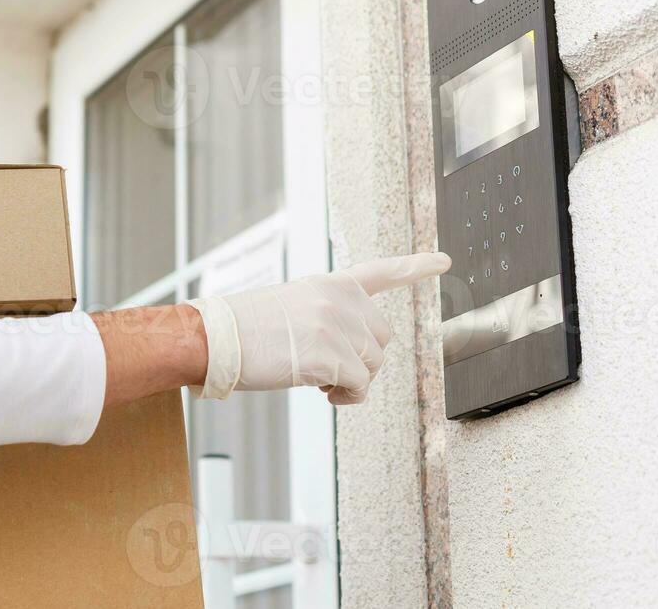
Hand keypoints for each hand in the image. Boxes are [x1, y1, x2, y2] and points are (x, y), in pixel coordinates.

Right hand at [187, 252, 450, 404]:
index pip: (380, 272)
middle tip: (328, 368)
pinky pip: (358, 387)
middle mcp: (339, 300)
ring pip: (373, 367)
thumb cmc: (245, 329)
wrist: (214, 338)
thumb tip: (355, 358)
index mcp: (329, 284)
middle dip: (362, 360)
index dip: (415, 267)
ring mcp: (335, 326)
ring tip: (317, 380)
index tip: (444, 260)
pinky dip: (345, 397)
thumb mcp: (292, 307)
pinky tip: (320, 391)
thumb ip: (329, 318)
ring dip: (351, 381)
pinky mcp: (329, 356)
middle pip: (382, 340)